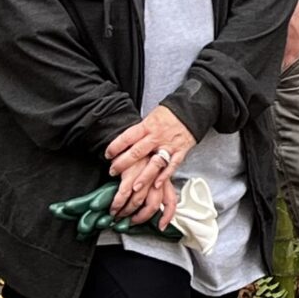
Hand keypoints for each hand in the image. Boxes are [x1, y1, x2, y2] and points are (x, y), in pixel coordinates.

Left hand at [105, 104, 194, 221]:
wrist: (191, 110)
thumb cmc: (168, 115)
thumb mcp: (150, 117)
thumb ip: (140, 132)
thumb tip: (124, 143)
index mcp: (147, 126)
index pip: (128, 137)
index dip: (116, 147)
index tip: (107, 155)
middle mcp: (156, 137)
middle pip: (137, 152)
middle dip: (123, 164)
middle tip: (113, 172)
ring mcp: (169, 146)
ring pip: (154, 163)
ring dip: (144, 176)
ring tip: (134, 187)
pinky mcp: (180, 152)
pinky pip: (172, 166)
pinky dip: (164, 176)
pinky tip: (156, 185)